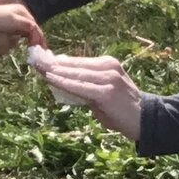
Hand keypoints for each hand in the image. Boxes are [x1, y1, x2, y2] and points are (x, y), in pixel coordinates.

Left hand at [29, 45, 144, 145]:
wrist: (144, 119)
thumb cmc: (121, 108)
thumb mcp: (102, 92)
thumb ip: (84, 86)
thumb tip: (61, 82)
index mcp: (107, 64)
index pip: (78, 61)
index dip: (58, 61)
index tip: (41, 59)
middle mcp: (108, 67)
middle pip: (74, 64)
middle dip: (52, 63)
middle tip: (34, 60)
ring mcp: (108, 78)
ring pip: (75, 73)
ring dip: (54, 71)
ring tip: (38, 68)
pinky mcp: (105, 91)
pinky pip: (79, 86)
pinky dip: (63, 82)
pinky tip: (51, 79)